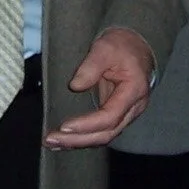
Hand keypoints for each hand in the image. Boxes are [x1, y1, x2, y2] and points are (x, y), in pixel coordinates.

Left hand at [46, 28, 155, 149]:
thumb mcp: (106, 48)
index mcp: (133, 91)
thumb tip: (75, 85)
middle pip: (106, 133)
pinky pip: (100, 131)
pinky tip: (64, 140)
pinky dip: (82, 137)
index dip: (87, 125)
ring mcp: (125, 114)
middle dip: (78, 139)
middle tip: (51, 139)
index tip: (65, 126)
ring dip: (78, 142)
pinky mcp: (116, 114)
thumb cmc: (122, 45)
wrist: (137, 45)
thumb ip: (91, 65)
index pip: (110, 117)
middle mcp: (132, 108)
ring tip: (52, 143)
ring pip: (103, 136)